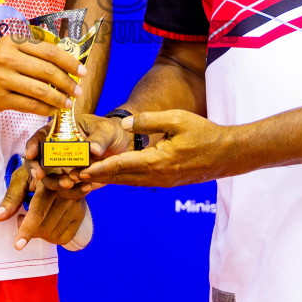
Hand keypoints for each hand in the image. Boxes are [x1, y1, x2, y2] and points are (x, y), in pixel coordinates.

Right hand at [0, 35, 83, 115]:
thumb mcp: (4, 49)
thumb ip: (29, 52)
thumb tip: (62, 61)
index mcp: (13, 42)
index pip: (50, 51)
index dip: (70, 61)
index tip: (82, 71)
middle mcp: (8, 58)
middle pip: (48, 71)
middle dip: (68, 83)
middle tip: (78, 91)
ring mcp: (2, 78)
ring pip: (41, 90)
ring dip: (59, 98)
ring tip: (68, 103)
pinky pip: (29, 105)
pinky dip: (44, 109)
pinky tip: (51, 111)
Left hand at [0, 165, 87, 247]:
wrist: (62, 167)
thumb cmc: (36, 174)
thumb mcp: (21, 179)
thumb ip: (11, 199)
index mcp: (49, 183)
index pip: (38, 212)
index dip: (27, 230)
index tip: (18, 245)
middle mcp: (66, 195)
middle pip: (44, 228)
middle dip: (27, 230)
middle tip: (21, 216)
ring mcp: (76, 205)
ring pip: (52, 235)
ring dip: (38, 232)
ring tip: (35, 216)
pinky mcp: (81, 214)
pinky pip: (63, 239)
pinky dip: (50, 236)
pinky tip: (46, 222)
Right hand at [24, 113, 134, 197]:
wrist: (123, 148)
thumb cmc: (110, 132)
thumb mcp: (106, 130)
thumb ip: (99, 138)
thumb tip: (93, 149)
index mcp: (60, 132)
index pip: (40, 137)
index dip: (32, 145)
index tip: (31, 154)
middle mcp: (57, 151)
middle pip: (38, 161)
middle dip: (35, 169)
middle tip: (40, 175)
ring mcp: (64, 168)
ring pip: (50, 179)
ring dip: (56, 183)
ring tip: (69, 183)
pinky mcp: (74, 181)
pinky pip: (69, 190)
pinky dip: (75, 192)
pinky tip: (88, 188)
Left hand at [77, 110, 238, 187]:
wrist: (227, 154)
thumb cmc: (203, 132)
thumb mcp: (177, 119)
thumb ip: (149, 121)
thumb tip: (124, 126)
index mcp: (158, 160)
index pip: (122, 165)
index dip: (100, 167)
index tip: (81, 170)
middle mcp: (158, 175)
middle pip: (121, 178)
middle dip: (97, 178)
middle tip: (74, 178)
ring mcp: (163, 181)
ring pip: (129, 182)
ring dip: (108, 181)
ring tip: (86, 180)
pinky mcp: (167, 182)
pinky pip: (139, 182)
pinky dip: (123, 180)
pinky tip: (113, 177)